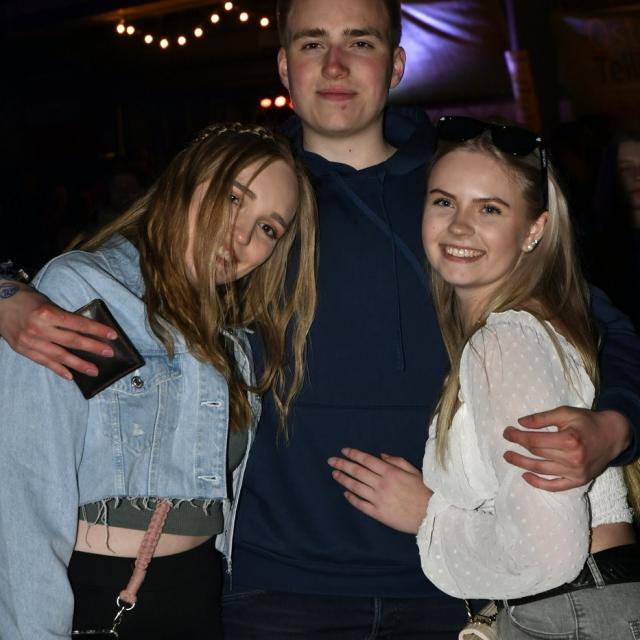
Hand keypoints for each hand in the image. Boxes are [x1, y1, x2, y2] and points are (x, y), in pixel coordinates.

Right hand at [0, 283, 116, 378]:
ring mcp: (30, 341)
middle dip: (92, 347)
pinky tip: (71, 376)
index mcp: (47, 313)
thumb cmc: (25, 299)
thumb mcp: (47, 302)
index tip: (112, 336)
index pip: (78, 323)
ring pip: (59, 355)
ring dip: (79, 364)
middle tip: (109, 353)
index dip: (97, 330)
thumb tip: (85, 329)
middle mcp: (39, 328)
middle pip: (72, 340)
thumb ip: (63, 316)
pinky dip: (58, 369)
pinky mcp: (23, 350)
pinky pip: (44, 362)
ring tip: (94, 371)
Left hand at [328, 448, 431, 533]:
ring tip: (335, 474)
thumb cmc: (423, 491)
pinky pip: (361, 504)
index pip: (366, 460)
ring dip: (344, 480)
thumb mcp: (413, 471)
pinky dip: (351, 498)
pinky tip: (346, 494)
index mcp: (390, 472)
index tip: (343, 451)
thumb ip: (396, 461)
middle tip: (331, 461)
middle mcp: (381, 484)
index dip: (354, 454)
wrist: (430, 515)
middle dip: (343, 464)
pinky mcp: (378, 513)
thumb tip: (381, 456)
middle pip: (357, 472)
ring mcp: (378, 499)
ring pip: (356, 487)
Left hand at [503, 406, 631, 491]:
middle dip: (518, 447)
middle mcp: (573, 458)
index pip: (534, 440)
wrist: (612, 435)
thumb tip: (520, 422)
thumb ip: (542, 418)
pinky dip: (539, 483)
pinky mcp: (579, 481)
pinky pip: (555, 486)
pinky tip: (525, 476)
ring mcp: (576, 472)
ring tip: (509, 457)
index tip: (507, 432)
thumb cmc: (586, 422)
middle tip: (506, 443)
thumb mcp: (565, 413)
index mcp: (569, 439)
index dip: (517, 437)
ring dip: (522, 464)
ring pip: (542, 469)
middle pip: (537, 454)